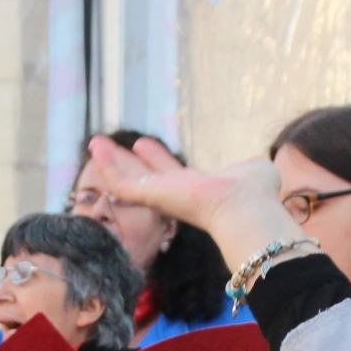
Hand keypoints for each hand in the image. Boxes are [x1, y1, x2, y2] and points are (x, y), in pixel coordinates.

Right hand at [85, 136, 303, 268]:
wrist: (245, 207)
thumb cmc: (255, 193)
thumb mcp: (252, 171)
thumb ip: (248, 168)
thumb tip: (254, 167)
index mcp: (201, 188)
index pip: (173, 174)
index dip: (157, 159)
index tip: (142, 146)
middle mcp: (178, 194)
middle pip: (146, 175)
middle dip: (128, 161)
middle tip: (107, 147)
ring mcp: (164, 196)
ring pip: (130, 180)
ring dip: (111, 161)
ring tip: (94, 142)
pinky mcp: (153, 196)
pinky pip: (125, 184)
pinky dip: (109, 166)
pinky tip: (97, 149)